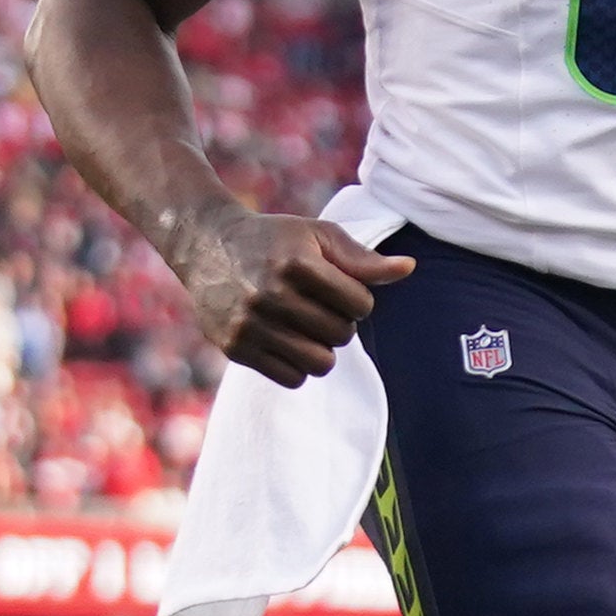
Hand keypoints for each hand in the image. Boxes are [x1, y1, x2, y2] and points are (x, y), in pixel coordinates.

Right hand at [176, 211, 410, 386]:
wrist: (205, 243)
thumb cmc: (274, 239)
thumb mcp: (318, 236)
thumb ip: (363, 258)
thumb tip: (409, 269)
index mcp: (297, 264)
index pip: (361, 305)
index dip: (357, 298)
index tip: (337, 288)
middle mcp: (271, 295)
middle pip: (341, 335)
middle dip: (339, 322)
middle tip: (319, 306)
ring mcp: (250, 324)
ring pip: (319, 364)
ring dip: (322, 349)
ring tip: (307, 327)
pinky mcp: (235, 347)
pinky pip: (291, 378)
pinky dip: (297, 364)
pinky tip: (286, 340)